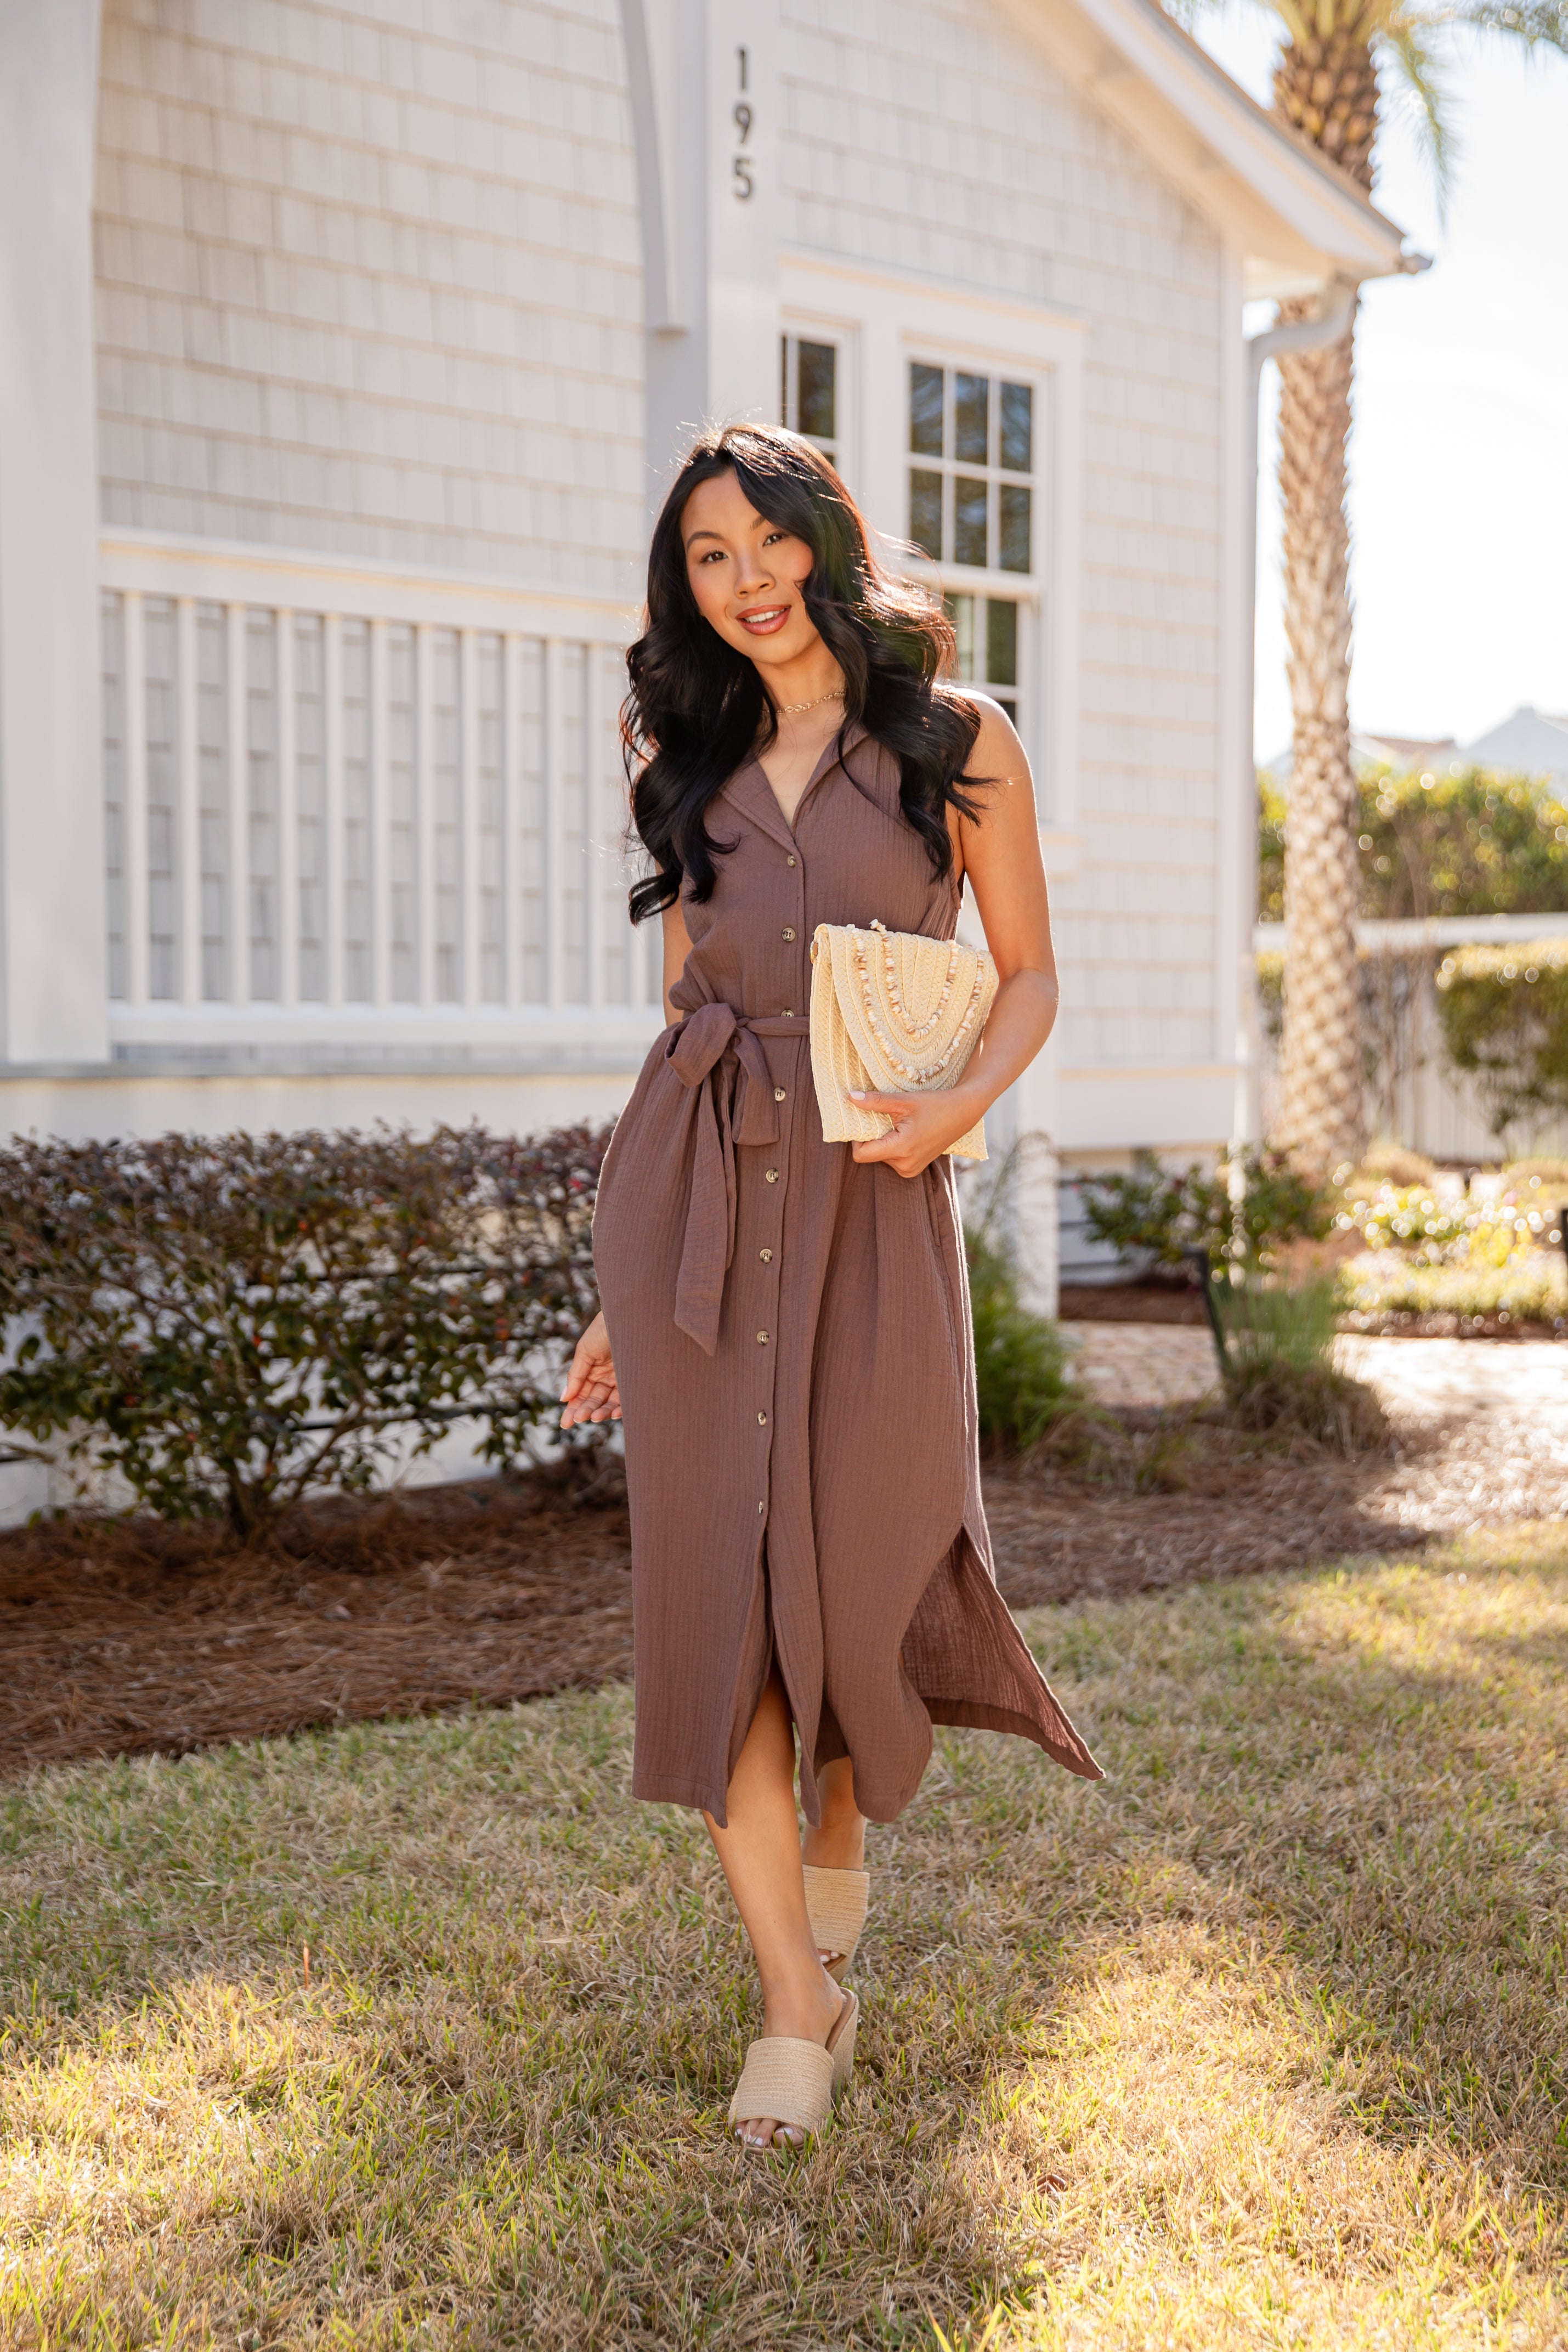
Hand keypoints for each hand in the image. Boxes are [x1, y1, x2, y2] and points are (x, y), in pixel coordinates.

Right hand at [561, 1311, 621, 1427]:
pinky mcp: (636, 1381)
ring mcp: (621, 1379)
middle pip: (593, 1400)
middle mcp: (606, 1377)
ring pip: (609, 1402)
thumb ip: (575, 1375)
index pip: (580, 1394)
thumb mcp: (584, 1351)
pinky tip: (613, 1413)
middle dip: (585, 1411)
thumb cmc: (603, 1330)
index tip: (565, 1423)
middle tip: (579, 1419)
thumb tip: (563, 1397)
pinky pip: (627, 1399)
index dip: (572, 1408)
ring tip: (594, 1417)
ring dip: (601, 1412)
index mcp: (591, 1370)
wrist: (629, 1317)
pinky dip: (620, 1408)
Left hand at [848, 1086, 984, 1178]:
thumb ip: (875, 1101)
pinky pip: (892, 1159)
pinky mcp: (913, 1169)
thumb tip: (850, 1097)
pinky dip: (892, 1146)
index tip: (863, 1121)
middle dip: (872, 1137)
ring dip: (883, 1141)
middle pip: (870, 1155)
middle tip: (884, 1118)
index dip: (856, 1138)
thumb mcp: (903, 1101)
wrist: (962, 1113)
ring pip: (880, 1157)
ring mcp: (910, 1169)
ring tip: (899, 1125)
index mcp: (901, 1149)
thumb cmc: (935, 1105)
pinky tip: (905, 1132)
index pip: (861, 1154)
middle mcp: (904, 1165)